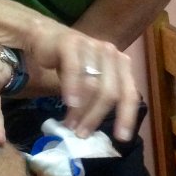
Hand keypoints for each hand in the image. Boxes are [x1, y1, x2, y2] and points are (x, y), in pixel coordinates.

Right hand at [24, 17, 140, 141]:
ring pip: (92, 84)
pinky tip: (68, 104)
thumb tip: (100, 132)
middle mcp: (111, 53)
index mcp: (121, 64)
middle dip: (96, 117)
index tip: (121, 137)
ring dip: (81, 110)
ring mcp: (91, 45)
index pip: (129, 93)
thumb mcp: (90, 81)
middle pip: (110, 92)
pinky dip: (72, 89)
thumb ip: (99, 99)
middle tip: (82, 135)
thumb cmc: (72, 64)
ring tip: (70, 125)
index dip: (127, 116)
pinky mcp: (71, 42)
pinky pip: (74, 69)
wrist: (45, 37)